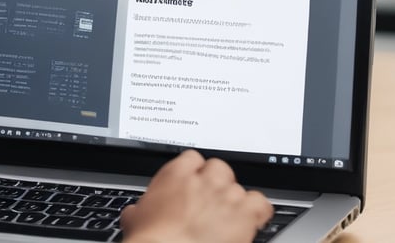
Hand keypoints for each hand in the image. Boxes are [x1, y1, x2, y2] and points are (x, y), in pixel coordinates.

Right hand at [121, 149, 272, 242]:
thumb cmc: (151, 241)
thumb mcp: (135, 220)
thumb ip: (141, 209)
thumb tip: (135, 213)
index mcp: (176, 175)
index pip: (193, 159)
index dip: (195, 174)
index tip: (193, 186)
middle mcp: (204, 180)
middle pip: (219, 169)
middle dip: (216, 185)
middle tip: (209, 206)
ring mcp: (226, 195)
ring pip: (239, 187)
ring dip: (235, 202)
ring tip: (228, 219)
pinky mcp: (245, 215)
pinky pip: (260, 203)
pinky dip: (257, 211)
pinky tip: (251, 220)